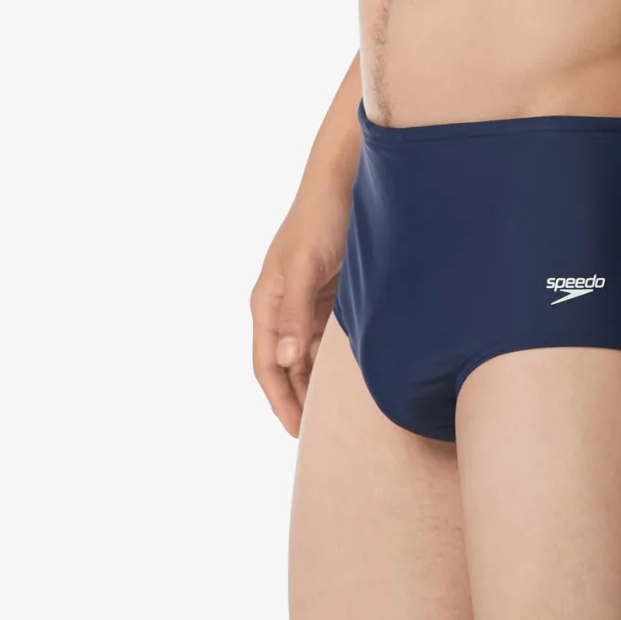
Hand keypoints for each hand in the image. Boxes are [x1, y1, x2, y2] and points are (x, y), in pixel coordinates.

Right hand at [250, 189, 348, 436]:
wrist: (347, 183)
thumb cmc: (321, 219)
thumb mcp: (303, 266)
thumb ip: (294, 313)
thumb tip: (285, 358)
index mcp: (266, 303)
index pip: (266, 365)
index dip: (279, 400)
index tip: (297, 431)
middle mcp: (283, 308)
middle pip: (287, 368)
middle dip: (298, 400)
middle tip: (320, 436)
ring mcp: (307, 305)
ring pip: (309, 358)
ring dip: (319, 385)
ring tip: (339, 418)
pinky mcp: (331, 299)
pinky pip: (330, 342)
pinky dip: (337, 364)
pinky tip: (355, 384)